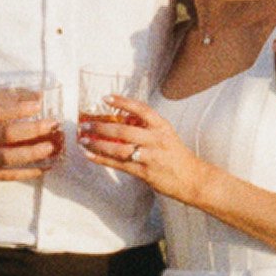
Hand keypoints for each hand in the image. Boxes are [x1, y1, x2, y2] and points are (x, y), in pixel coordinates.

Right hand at [0, 89, 63, 180]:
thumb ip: (10, 96)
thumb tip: (39, 96)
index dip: (19, 109)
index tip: (38, 105)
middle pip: (4, 135)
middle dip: (31, 130)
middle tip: (52, 124)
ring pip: (7, 158)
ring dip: (32, 153)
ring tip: (51, 147)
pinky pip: (7, 176)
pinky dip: (27, 173)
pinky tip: (45, 167)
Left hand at [78, 96, 205, 201]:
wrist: (192, 178)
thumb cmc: (176, 155)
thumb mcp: (165, 135)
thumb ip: (146, 128)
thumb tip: (121, 121)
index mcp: (161, 126)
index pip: (141, 109)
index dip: (122, 102)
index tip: (106, 98)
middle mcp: (155, 139)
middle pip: (123, 131)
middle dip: (101, 127)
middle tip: (85, 124)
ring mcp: (149, 156)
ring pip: (118, 149)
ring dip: (97, 143)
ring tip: (83, 139)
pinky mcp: (144, 172)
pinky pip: (119, 164)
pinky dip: (102, 159)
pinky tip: (89, 155)